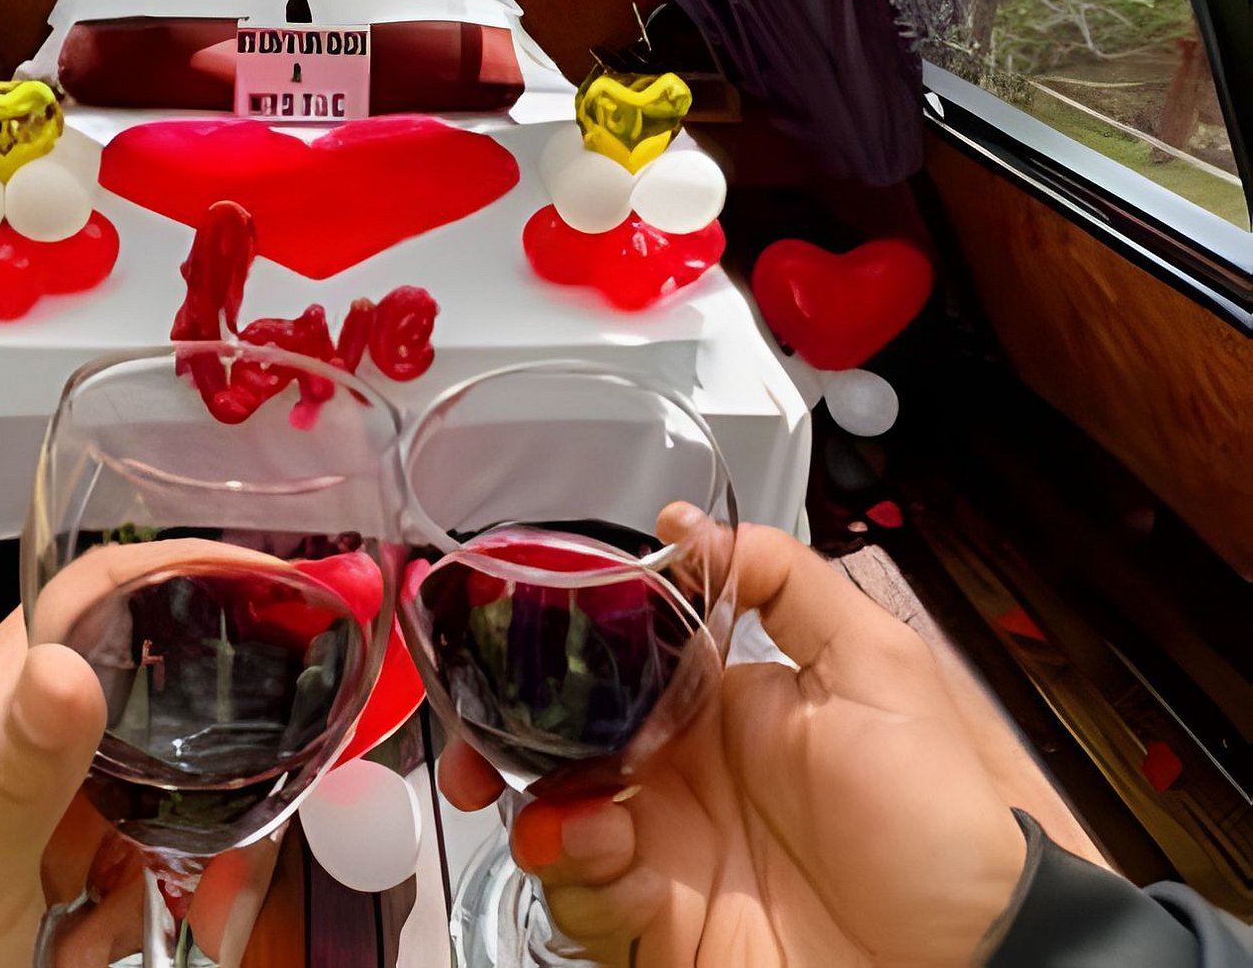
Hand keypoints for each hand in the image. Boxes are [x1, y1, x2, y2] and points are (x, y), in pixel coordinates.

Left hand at [0, 542, 304, 967]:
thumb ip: (12, 772)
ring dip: (201, 846)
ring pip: (172, 784)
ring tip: (201, 906)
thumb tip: (65, 665)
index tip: (280, 582)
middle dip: (217, 746)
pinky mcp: (74, 868)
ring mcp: (57, 806)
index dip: (186, 567)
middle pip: (158, 689)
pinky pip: (157, 858)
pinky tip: (115, 939)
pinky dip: (168, 899)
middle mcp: (31, 738)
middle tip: (264, 798)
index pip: (98, 591)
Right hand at [439, 508, 1097, 966]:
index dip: (554, 655)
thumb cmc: (939, 823)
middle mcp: (677, 772)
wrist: (968, 961)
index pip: (611, 662)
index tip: (513, 645)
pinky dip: (572, 870)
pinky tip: (605, 855)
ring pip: (551, 812)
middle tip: (481, 749)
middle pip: (558, 740)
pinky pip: (579, 889)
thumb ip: (785, 579)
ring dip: (540, 807)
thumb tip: (686, 524)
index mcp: (717, 704)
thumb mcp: (878, 668)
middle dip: (502, 738)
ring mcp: (664, 848)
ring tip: (575, 816)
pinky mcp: (658, 921)